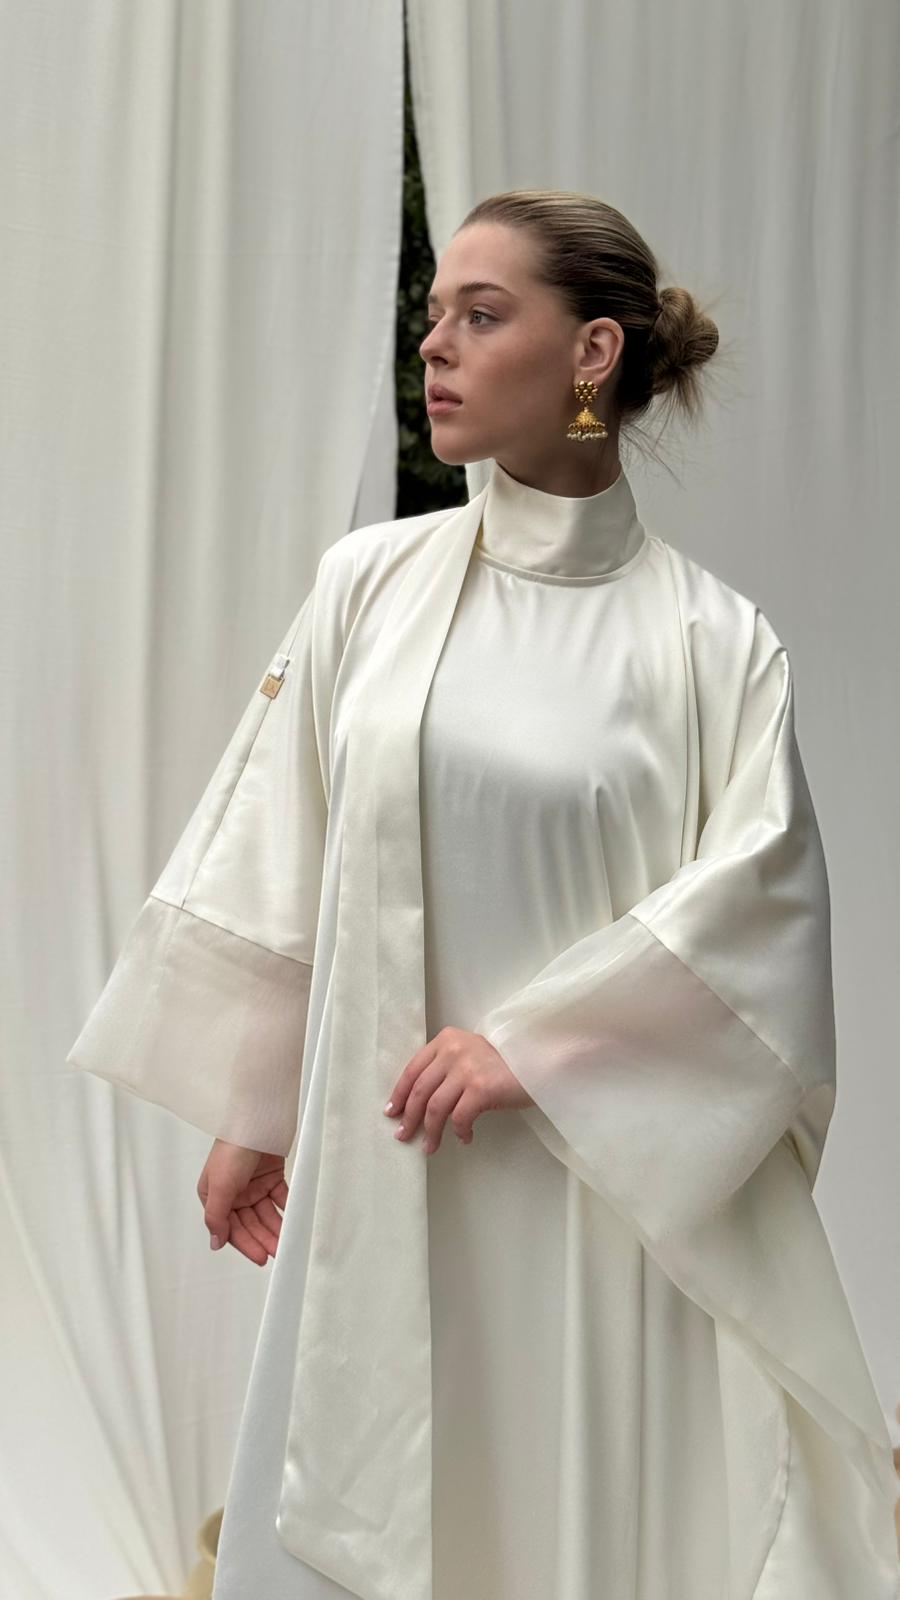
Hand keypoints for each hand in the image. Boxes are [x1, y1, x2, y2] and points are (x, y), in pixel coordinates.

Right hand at [197, 1139, 288, 1266]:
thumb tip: (216, 1243)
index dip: (246, 1243)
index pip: (231, 1228)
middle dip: (263, 1238)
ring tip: (287, 1242)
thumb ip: (217, 1217)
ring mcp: (253, 1184)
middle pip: (250, 1223)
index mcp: (214, 1195)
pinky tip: (293, 1220)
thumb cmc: (233, 1146)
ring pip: (266, 1213)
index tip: (261, 1257)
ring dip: (276, 1228)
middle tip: (277, 1252)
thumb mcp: (219, 1186)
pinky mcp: (271, 1176)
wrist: (258, 1118)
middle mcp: (232, 1192)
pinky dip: (286, 1209)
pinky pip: (280, 1198)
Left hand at [383, 1026, 534, 1154]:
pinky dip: (458, 1131)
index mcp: (446, 1040)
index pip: (413, 1069)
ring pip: (435, 1107)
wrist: (538, 1061)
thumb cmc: (505, 1062)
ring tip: (429, 1147)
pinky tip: (464, 1138)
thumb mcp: (471, 1053)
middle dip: (409, 1117)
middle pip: (420, 1090)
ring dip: (430, 1131)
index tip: (392, 1112)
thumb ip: (447, 1066)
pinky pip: (459, 1117)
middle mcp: (453, 1050)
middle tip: (403, 1136)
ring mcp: (467, 1069)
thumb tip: (419, 1101)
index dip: (400, 1093)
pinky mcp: (481, 1088)